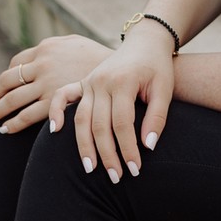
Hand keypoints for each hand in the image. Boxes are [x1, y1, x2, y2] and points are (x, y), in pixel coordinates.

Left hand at [0, 35, 111, 133]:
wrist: (122, 67)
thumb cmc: (100, 58)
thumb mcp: (77, 44)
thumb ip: (60, 47)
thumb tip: (46, 52)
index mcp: (46, 47)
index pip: (16, 63)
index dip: (6, 78)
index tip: (1, 89)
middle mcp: (42, 63)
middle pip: (8, 81)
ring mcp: (46, 82)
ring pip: (12, 100)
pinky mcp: (53, 102)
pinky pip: (26, 115)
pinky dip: (14, 124)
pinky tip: (8, 130)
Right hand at [48, 25, 174, 183]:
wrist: (146, 42)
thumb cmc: (157, 67)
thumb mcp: (165, 89)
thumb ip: (157, 117)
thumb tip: (147, 147)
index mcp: (123, 81)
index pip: (122, 124)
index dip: (127, 149)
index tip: (135, 170)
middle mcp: (101, 81)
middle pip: (100, 125)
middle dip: (108, 155)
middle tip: (116, 178)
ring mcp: (89, 81)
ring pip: (81, 118)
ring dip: (84, 146)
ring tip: (91, 170)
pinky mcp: (82, 82)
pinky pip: (62, 96)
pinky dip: (55, 112)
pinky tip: (55, 131)